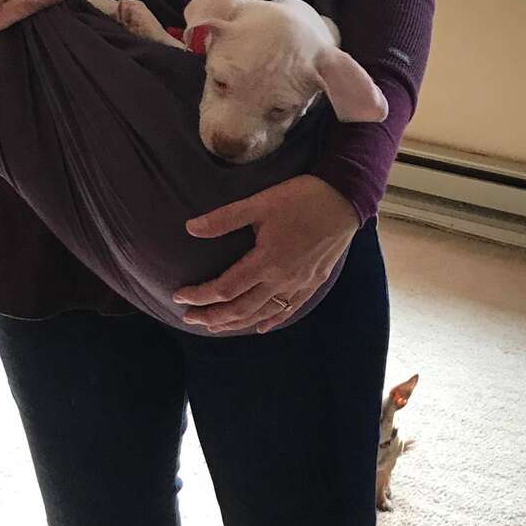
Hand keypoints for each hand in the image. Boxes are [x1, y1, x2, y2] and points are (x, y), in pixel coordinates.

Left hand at [173, 175, 358, 333]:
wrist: (344, 199)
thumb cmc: (301, 198)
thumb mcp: (259, 203)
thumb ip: (224, 219)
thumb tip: (190, 229)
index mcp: (266, 261)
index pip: (224, 289)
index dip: (199, 296)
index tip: (180, 297)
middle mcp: (282, 280)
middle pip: (240, 309)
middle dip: (211, 317)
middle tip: (189, 318)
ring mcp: (299, 284)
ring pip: (262, 314)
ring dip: (236, 323)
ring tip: (215, 326)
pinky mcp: (313, 282)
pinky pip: (288, 309)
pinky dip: (271, 320)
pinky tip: (259, 326)